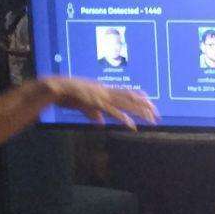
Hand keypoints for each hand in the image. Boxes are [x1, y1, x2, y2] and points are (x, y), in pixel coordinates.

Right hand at [40, 77, 158, 129]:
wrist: (57, 88)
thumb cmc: (69, 95)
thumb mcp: (84, 106)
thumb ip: (94, 114)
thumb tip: (101, 123)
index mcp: (105, 91)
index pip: (128, 93)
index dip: (141, 99)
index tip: (152, 105)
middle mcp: (107, 92)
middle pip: (131, 99)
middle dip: (146, 107)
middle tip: (158, 114)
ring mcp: (103, 97)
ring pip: (126, 105)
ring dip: (140, 113)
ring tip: (151, 119)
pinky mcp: (97, 103)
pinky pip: (113, 112)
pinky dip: (123, 119)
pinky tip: (132, 126)